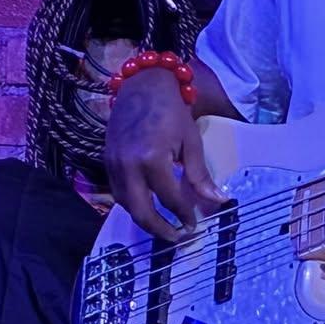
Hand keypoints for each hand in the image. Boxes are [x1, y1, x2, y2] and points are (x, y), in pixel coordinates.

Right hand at [103, 68, 222, 240]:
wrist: (142, 85)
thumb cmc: (172, 110)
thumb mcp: (191, 141)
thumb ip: (200, 175)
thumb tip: (218, 201)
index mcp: (152, 159)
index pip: (170, 198)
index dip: (184, 214)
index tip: (195, 225)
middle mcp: (128, 165)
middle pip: (141, 211)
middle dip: (159, 229)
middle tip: (178, 238)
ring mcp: (113, 164)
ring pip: (126, 205)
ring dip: (144, 220)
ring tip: (164, 227)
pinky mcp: (106, 161)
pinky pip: (118, 192)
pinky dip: (132, 204)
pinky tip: (148, 207)